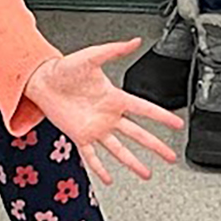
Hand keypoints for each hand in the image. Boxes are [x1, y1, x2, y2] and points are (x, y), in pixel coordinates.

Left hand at [23, 40, 186, 181]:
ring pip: (119, 149)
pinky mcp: (80, 136)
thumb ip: (114, 50)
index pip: (145, 109)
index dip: (162, 117)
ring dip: (133, 162)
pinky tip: (108, 178)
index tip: (177, 124)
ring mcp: (95, 128)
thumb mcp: (91, 56)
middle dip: (156, 146)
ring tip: (146, 174)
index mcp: (114, 97)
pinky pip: (92, 156)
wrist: (43, 81)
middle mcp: (108, 115)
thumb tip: (134, 41)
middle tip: (170, 156)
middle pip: (138, 134)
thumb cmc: (65, 68)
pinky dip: (100, 169)